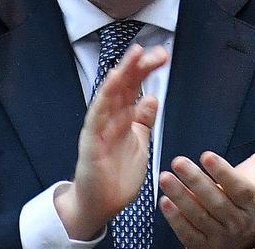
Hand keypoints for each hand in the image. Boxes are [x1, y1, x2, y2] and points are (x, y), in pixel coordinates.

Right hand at [55, 44, 167, 239]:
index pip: (134, 87)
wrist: (100, 204)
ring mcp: (99, 127)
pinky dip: (104, 98)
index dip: (146, 69)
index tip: (162, 55)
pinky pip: (97, 115)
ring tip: (133, 56)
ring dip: (121, 74)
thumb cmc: (117, 174)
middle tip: (154, 50)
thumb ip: (143, 120)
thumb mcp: (139, 143)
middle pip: (123, 85)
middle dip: (138, 66)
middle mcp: (110, 117)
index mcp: (123, 117)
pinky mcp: (91, 141)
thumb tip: (151, 96)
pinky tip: (112, 82)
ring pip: (110, 95)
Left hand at [159, 118, 254, 247]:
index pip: (238, 186)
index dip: (222, 172)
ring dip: (180, 197)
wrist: (247, 239)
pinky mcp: (202, 245)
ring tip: (164, 177)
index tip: (206, 155)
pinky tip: (164, 202)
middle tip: (177, 161)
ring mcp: (219, 235)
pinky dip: (175, 219)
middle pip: (215, 201)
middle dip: (196, 181)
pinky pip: (188, 234)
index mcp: (250, 199)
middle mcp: (236, 219)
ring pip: (199, 217)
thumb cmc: (247, 196)